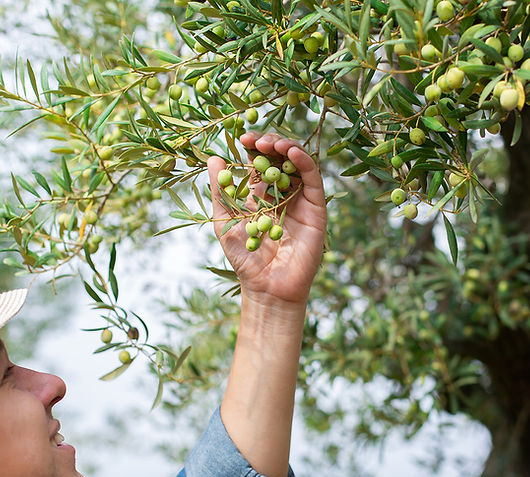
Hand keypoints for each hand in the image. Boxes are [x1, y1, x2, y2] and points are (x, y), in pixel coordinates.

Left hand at [207, 132, 326, 308]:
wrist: (267, 286)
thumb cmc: (245, 259)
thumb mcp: (225, 221)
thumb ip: (221, 192)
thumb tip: (212, 159)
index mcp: (262, 195)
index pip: (260, 162)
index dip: (253, 146)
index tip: (241, 137)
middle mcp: (283, 194)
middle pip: (280, 158)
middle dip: (269, 143)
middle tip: (255, 140)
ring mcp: (301, 199)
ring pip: (298, 163)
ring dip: (286, 147)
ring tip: (271, 144)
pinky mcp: (317, 208)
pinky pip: (313, 179)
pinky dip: (304, 161)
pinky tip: (290, 152)